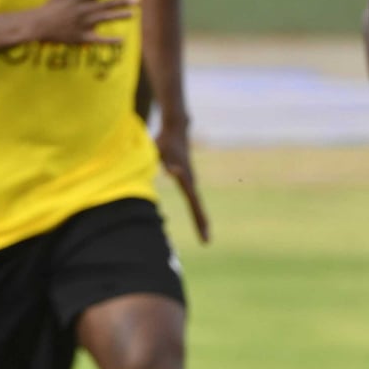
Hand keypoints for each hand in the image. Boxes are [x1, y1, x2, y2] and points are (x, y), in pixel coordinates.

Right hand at [34, 0, 137, 44]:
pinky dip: (110, 40)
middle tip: (138, 0)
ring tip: (133, 14)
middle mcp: (83, 9)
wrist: (41, 23)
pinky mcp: (82, 37)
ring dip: (119, 16)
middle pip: (105, 5)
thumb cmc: (56, 2)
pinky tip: (122, 39)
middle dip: (122, 2)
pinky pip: (98, 39)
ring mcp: (83, 24)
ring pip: (104, 19)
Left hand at [155, 115, 209, 242]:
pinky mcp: (187, 179)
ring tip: (204, 236)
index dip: (198, 218)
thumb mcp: (162, 150)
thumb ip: (167, 162)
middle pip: (197, 206)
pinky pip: (191, 199)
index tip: (204, 232)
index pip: (193, 202)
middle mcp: (191, 181)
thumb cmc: (165, 139)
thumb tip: (172, 173)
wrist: (176, 127)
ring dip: (199, 220)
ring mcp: (190, 180)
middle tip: (206, 241)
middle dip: (201, 223)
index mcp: (185, 178)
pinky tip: (198, 221)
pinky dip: (194, 211)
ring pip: (195, 204)